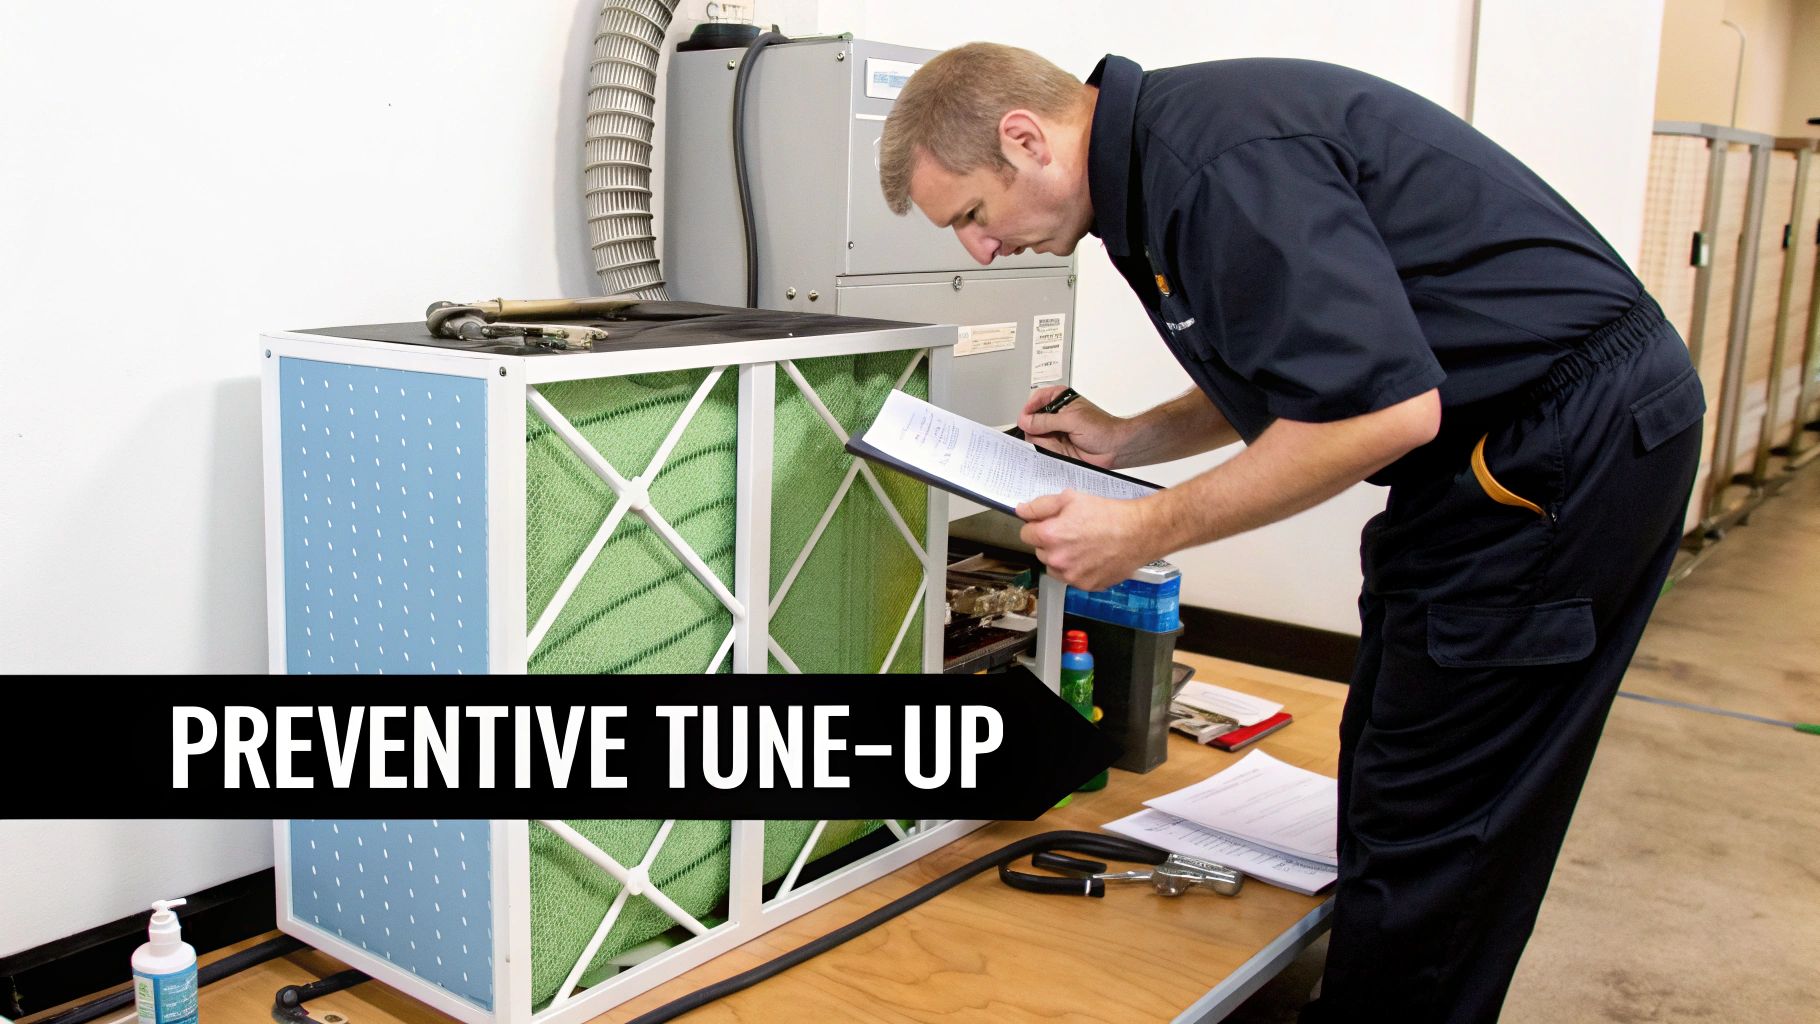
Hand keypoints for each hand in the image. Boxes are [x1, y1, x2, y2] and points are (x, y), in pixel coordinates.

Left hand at [1016, 490, 1156, 590]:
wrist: (1138, 533)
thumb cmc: (1109, 515)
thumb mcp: (1071, 498)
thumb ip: (1040, 506)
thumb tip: (1021, 511)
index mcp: (1049, 536)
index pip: (1026, 534)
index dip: (1039, 525)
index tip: (1051, 523)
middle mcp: (1057, 560)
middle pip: (1040, 551)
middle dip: (1051, 542)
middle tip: (1073, 531)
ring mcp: (1071, 575)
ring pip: (1054, 567)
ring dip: (1061, 558)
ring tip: (1083, 544)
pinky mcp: (1085, 585)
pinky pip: (1072, 577)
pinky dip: (1078, 569)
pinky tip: (1092, 556)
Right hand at [1017, 387, 1124, 468]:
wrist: (1115, 449)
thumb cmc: (1103, 429)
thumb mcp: (1072, 420)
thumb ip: (1046, 421)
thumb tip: (1026, 421)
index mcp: (1060, 400)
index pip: (1035, 400)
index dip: (1029, 410)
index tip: (1026, 420)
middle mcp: (1055, 416)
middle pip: (1031, 421)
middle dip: (1038, 430)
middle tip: (1050, 434)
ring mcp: (1055, 432)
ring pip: (1035, 437)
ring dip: (1046, 443)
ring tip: (1062, 444)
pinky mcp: (1057, 447)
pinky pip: (1044, 450)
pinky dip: (1050, 452)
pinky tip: (1061, 451)